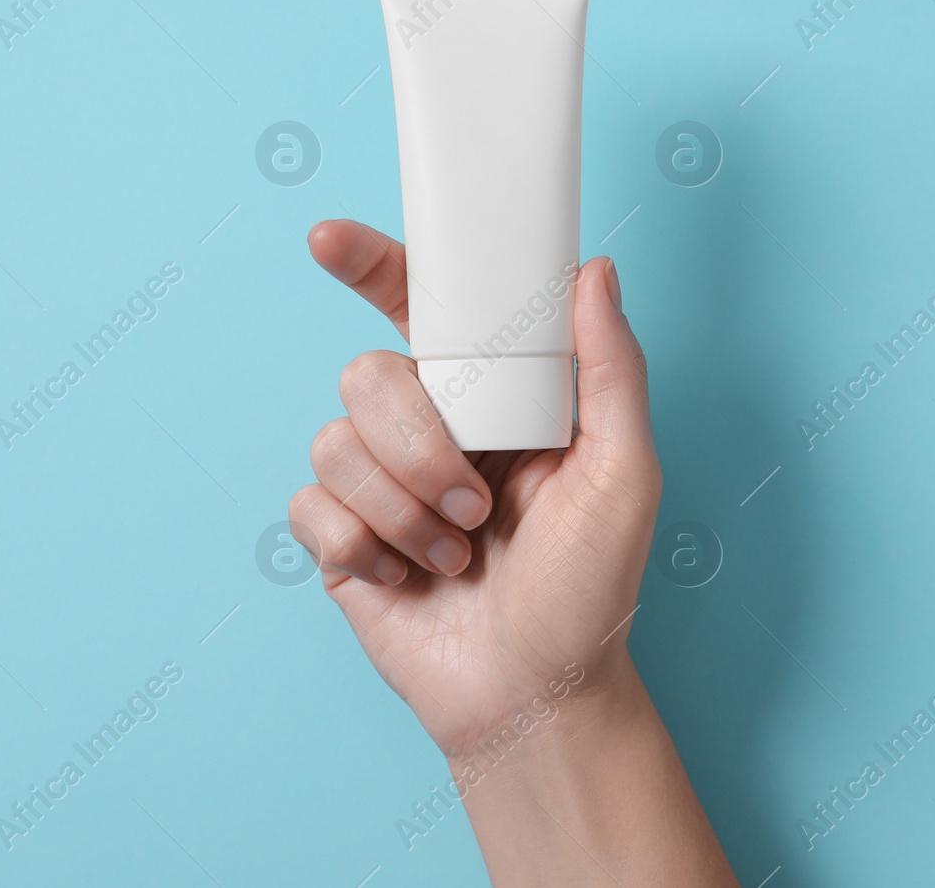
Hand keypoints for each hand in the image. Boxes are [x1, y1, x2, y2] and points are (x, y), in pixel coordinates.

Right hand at [290, 219, 660, 759]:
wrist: (536, 695)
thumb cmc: (589, 590)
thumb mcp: (624, 474)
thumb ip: (611, 370)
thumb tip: (594, 272)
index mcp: (491, 401)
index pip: (425, 310)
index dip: (376, 266)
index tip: (332, 239)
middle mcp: (429, 430)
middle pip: (368, 373)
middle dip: (420, 445)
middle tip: (475, 505)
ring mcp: (379, 484)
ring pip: (336, 440)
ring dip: (404, 509)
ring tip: (455, 555)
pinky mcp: (341, 539)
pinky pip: (310, 504)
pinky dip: (363, 546)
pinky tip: (407, 578)